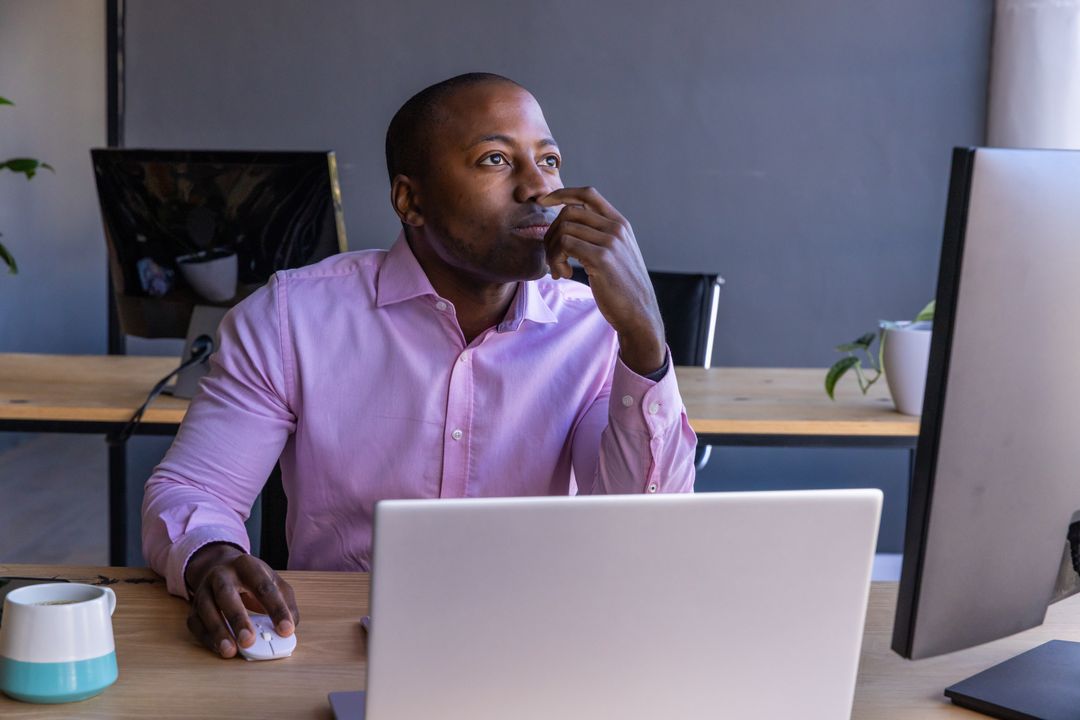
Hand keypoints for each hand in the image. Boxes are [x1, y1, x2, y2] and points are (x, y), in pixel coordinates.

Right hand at [183, 542, 298, 658]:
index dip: (276, 609)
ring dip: (218, 631)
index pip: (263, 586)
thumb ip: (286, 603)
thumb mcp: (274, 582)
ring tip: (230, 651)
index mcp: (247, 566)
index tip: (286, 630)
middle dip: (237, 618)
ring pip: (206, 609)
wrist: (220, 566)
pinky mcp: (193, 607)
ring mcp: (204, 590)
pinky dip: (206, 638)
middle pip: (226, 594)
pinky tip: (219, 649)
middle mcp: (222, 575)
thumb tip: (290, 628)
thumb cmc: (252, 579)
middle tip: (249, 640)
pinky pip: (196, 623)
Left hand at [539, 187, 665, 375]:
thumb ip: (598, 236)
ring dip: (552, 251)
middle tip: (552, 257)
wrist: (639, 313)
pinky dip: (556, 260)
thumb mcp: (616, 254)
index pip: (587, 193)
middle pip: (569, 212)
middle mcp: (616, 228)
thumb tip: (567, 224)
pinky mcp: (602, 258)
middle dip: (551, 233)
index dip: (561, 193)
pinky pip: (565, 245)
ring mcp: (610, 242)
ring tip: (559, 270)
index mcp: (620, 223)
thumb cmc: (622, 287)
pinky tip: (564, 275)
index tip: (542, 202)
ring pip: (563, 229)